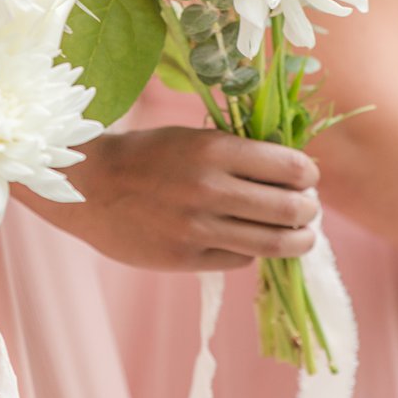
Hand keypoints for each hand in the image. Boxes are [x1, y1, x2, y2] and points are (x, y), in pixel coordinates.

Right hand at [47, 127, 320, 270]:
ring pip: (274, 243)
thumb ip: (238, 153)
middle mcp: (210, 189)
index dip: (308, 175)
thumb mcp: (193, 138)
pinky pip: (240, 259)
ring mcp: (198, 228)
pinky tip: (248, 241)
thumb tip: (293, 172)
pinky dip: (252, 250)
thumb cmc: (147, 156)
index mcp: (215, 150)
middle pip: (291, 209)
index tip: (308, 178)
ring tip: (303, 237)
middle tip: (308, 210)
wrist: (87, 186)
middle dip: (309, 211)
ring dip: (298, 241)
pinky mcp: (185, 259)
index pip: (290, 167)